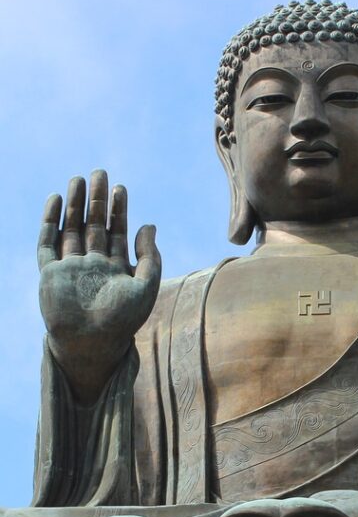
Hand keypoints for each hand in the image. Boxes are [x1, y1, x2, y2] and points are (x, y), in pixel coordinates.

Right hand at [38, 170, 160, 403]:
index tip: (121, 188)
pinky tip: (56, 200)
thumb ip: (150, 257)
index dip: (118, 210)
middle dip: (96, 200)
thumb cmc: (122, 320)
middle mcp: (92, 267)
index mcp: (114, 270)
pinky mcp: (50, 274)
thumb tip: (150, 225)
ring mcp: (70, 269)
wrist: (92, 343)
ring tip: (79, 179)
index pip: (116, 233)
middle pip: (93, 226)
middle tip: (100, 173)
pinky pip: (47, 244)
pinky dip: (50, 222)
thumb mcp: (146, 287)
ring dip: (74, 205)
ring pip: (71, 229)